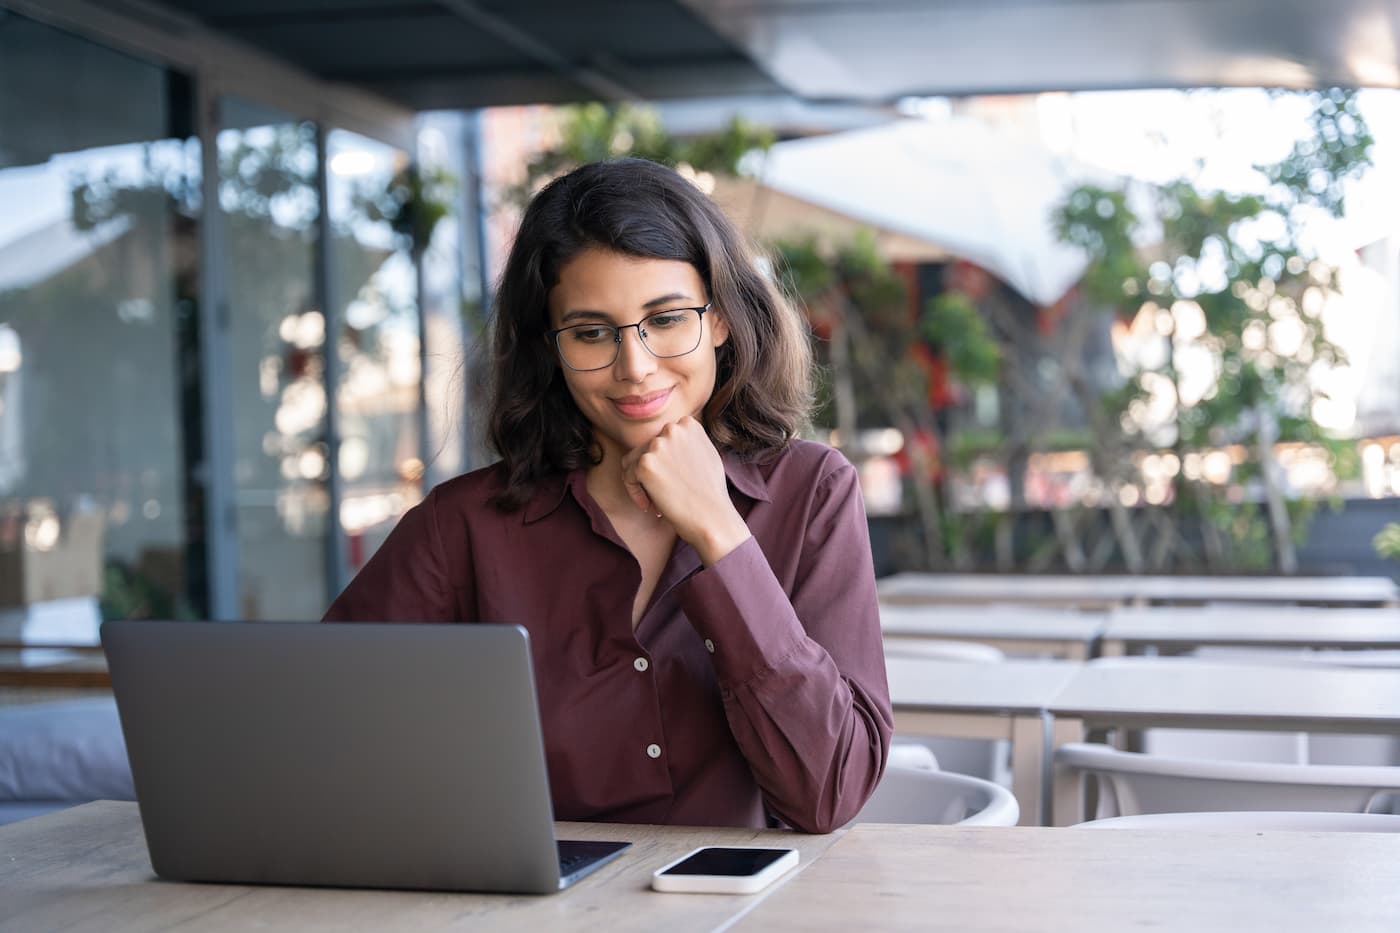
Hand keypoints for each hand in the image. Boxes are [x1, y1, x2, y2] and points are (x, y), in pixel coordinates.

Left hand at [619, 417, 751, 563]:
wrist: (711, 516)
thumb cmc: (710, 491)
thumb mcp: (705, 454)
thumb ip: (688, 442)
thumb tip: (670, 437)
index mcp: (688, 424)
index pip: (661, 438)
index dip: (662, 461)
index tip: (670, 479)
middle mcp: (672, 429)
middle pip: (644, 449)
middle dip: (650, 472)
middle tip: (663, 494)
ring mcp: (657, 444)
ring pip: (632, 462)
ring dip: (640, 482)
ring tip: (655, 501)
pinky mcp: (645, 463)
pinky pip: (628, 477)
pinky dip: (635, 494)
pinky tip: (650, 507)